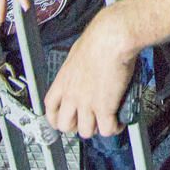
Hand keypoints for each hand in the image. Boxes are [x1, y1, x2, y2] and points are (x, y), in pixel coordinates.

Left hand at [43, 10, 136, 137]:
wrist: (112, 39)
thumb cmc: (99, 38)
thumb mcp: (78, 53)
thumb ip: (78, 66)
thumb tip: (85, 68)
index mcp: (64, 80)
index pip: (50, 107)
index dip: (55, 118)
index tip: (61, 120)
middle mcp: (72, 94)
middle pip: (64, 125)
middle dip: (76, 127)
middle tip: (87, 121)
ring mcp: (87, 103)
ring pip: (86, 131)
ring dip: (97, 129)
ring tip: (106, 121)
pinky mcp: (105, 107)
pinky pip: (107, 129)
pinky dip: (114, 128)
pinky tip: (119, 121)